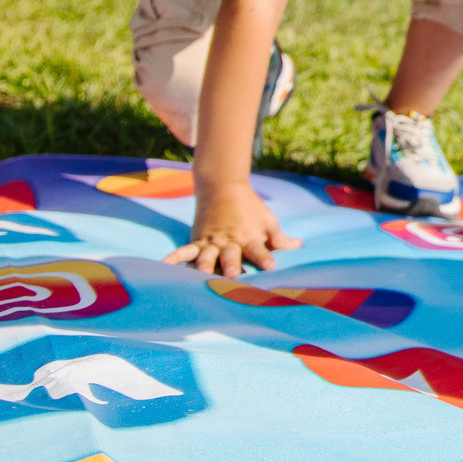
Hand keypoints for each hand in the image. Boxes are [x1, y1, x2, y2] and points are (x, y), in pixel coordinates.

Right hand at [165, 179, 299, 276]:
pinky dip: (173, 259)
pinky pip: (184, 251)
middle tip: (231, 274)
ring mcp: (212, 242)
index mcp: (250, 238)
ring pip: (206, 255)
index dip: (265, 257)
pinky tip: (163, 267)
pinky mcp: (197, 241)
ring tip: (200, 273)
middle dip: (231, 264)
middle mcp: (230, 241)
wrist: (222, 187)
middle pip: (230, 254)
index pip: (260, 249)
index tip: (270, 266)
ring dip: (204, 264)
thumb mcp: (267, 221)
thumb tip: (298, 246)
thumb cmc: (249, 209)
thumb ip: (280, 238)